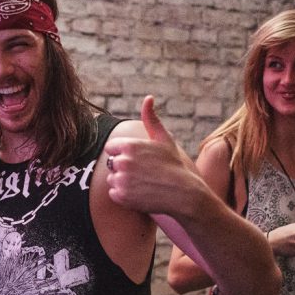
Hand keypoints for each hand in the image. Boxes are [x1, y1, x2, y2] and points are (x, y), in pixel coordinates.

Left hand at [104, 96, 201, 214]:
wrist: (183, 194)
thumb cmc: (174, 165)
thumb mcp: (164, 139)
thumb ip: (151, 119)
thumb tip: (148, 97)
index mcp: (129, 145)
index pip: (111, 148)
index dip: (123, 154)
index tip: (138, 160)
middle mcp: (123, 162)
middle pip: (111, 164)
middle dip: (123, 168)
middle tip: (143, 173)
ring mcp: (121, 180)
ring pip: (112, 179)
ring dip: (123, 182)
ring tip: (143, 184)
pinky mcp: (121, 196)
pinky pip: (114, 194)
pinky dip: (124, 196)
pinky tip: (140, 194)